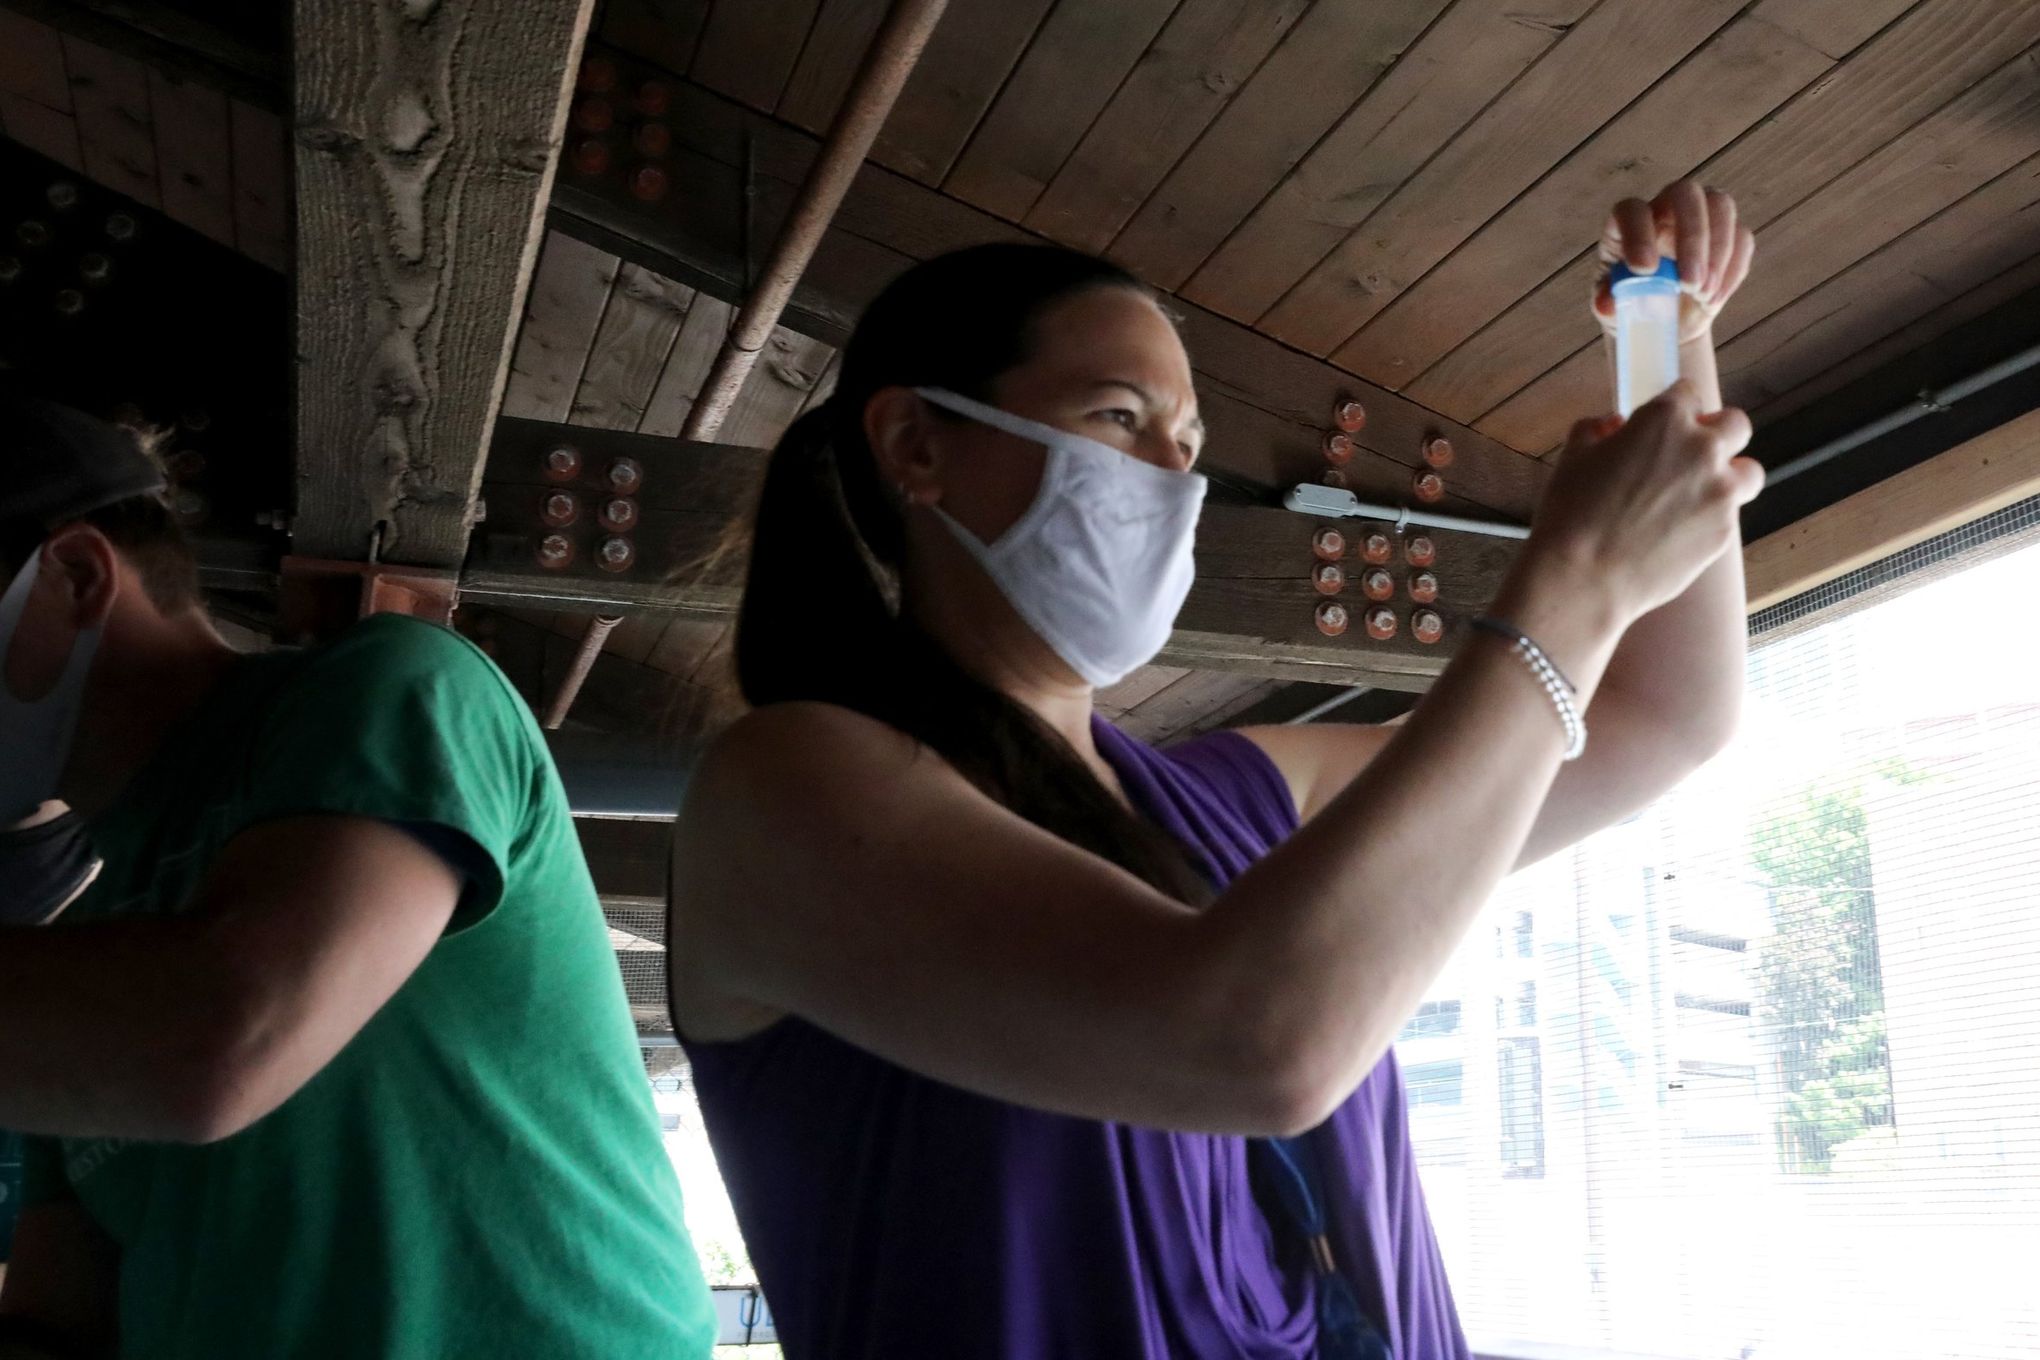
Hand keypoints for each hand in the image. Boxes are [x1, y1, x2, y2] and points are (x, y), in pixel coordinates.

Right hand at [1530, 382, 1762, 623]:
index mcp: (1664, 420)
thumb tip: (1613, 426)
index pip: (1688, 393)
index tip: (1664, 423)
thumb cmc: (1571, 514)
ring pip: (1748, 472)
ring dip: (1729, 475)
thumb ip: (1597, 428)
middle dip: (1715, 434)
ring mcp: (1720, 493)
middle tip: (1687, 454)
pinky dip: (1710, 518)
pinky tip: (1677, 532)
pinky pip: (1729, 516)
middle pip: (1735, 425)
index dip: (1673, 407)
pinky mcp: (1724, 532)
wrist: (1583, 578)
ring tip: (1699, 494)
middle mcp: (1703, 449)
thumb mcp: (1572, 456)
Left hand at [1591, 181, 1754, 342]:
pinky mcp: (1728, 235)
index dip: (1638, 233)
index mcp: (1627, 224)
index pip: (1631, 209)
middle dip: (1692, 236)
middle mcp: (1664, 210)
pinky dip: (1732, 270)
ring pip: (1720, 206)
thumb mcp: (1611, 308)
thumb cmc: (1631, 305)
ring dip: (1717, 252)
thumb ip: (1605, 303)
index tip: (1645, 270)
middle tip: (1689, 283)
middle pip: (1685, 193)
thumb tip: (1607, 306)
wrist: (1663, 321)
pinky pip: (1742, 236)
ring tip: (1701, 295)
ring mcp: (1700, 217)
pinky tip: (1713, 299)